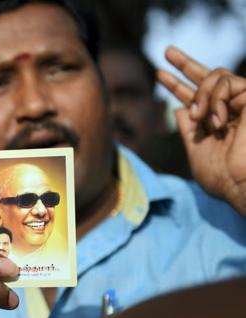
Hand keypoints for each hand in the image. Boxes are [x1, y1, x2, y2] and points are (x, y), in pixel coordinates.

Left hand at [157, 46, 245, 215]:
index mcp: (215, 122)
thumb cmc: (222, 178)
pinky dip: (215, 99)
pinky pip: (227, 82)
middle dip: (186, 63)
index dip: (177, 85)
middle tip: (167, 51)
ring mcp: (243, 103)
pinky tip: (216, 120)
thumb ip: (188, 130)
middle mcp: (230, 110)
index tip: (160, 74)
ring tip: (200, 118)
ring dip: (201, 95)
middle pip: (209, 77)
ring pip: (216, 76)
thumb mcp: (197, 151)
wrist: (242, 186)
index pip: (194, 98)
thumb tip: (179, 108)